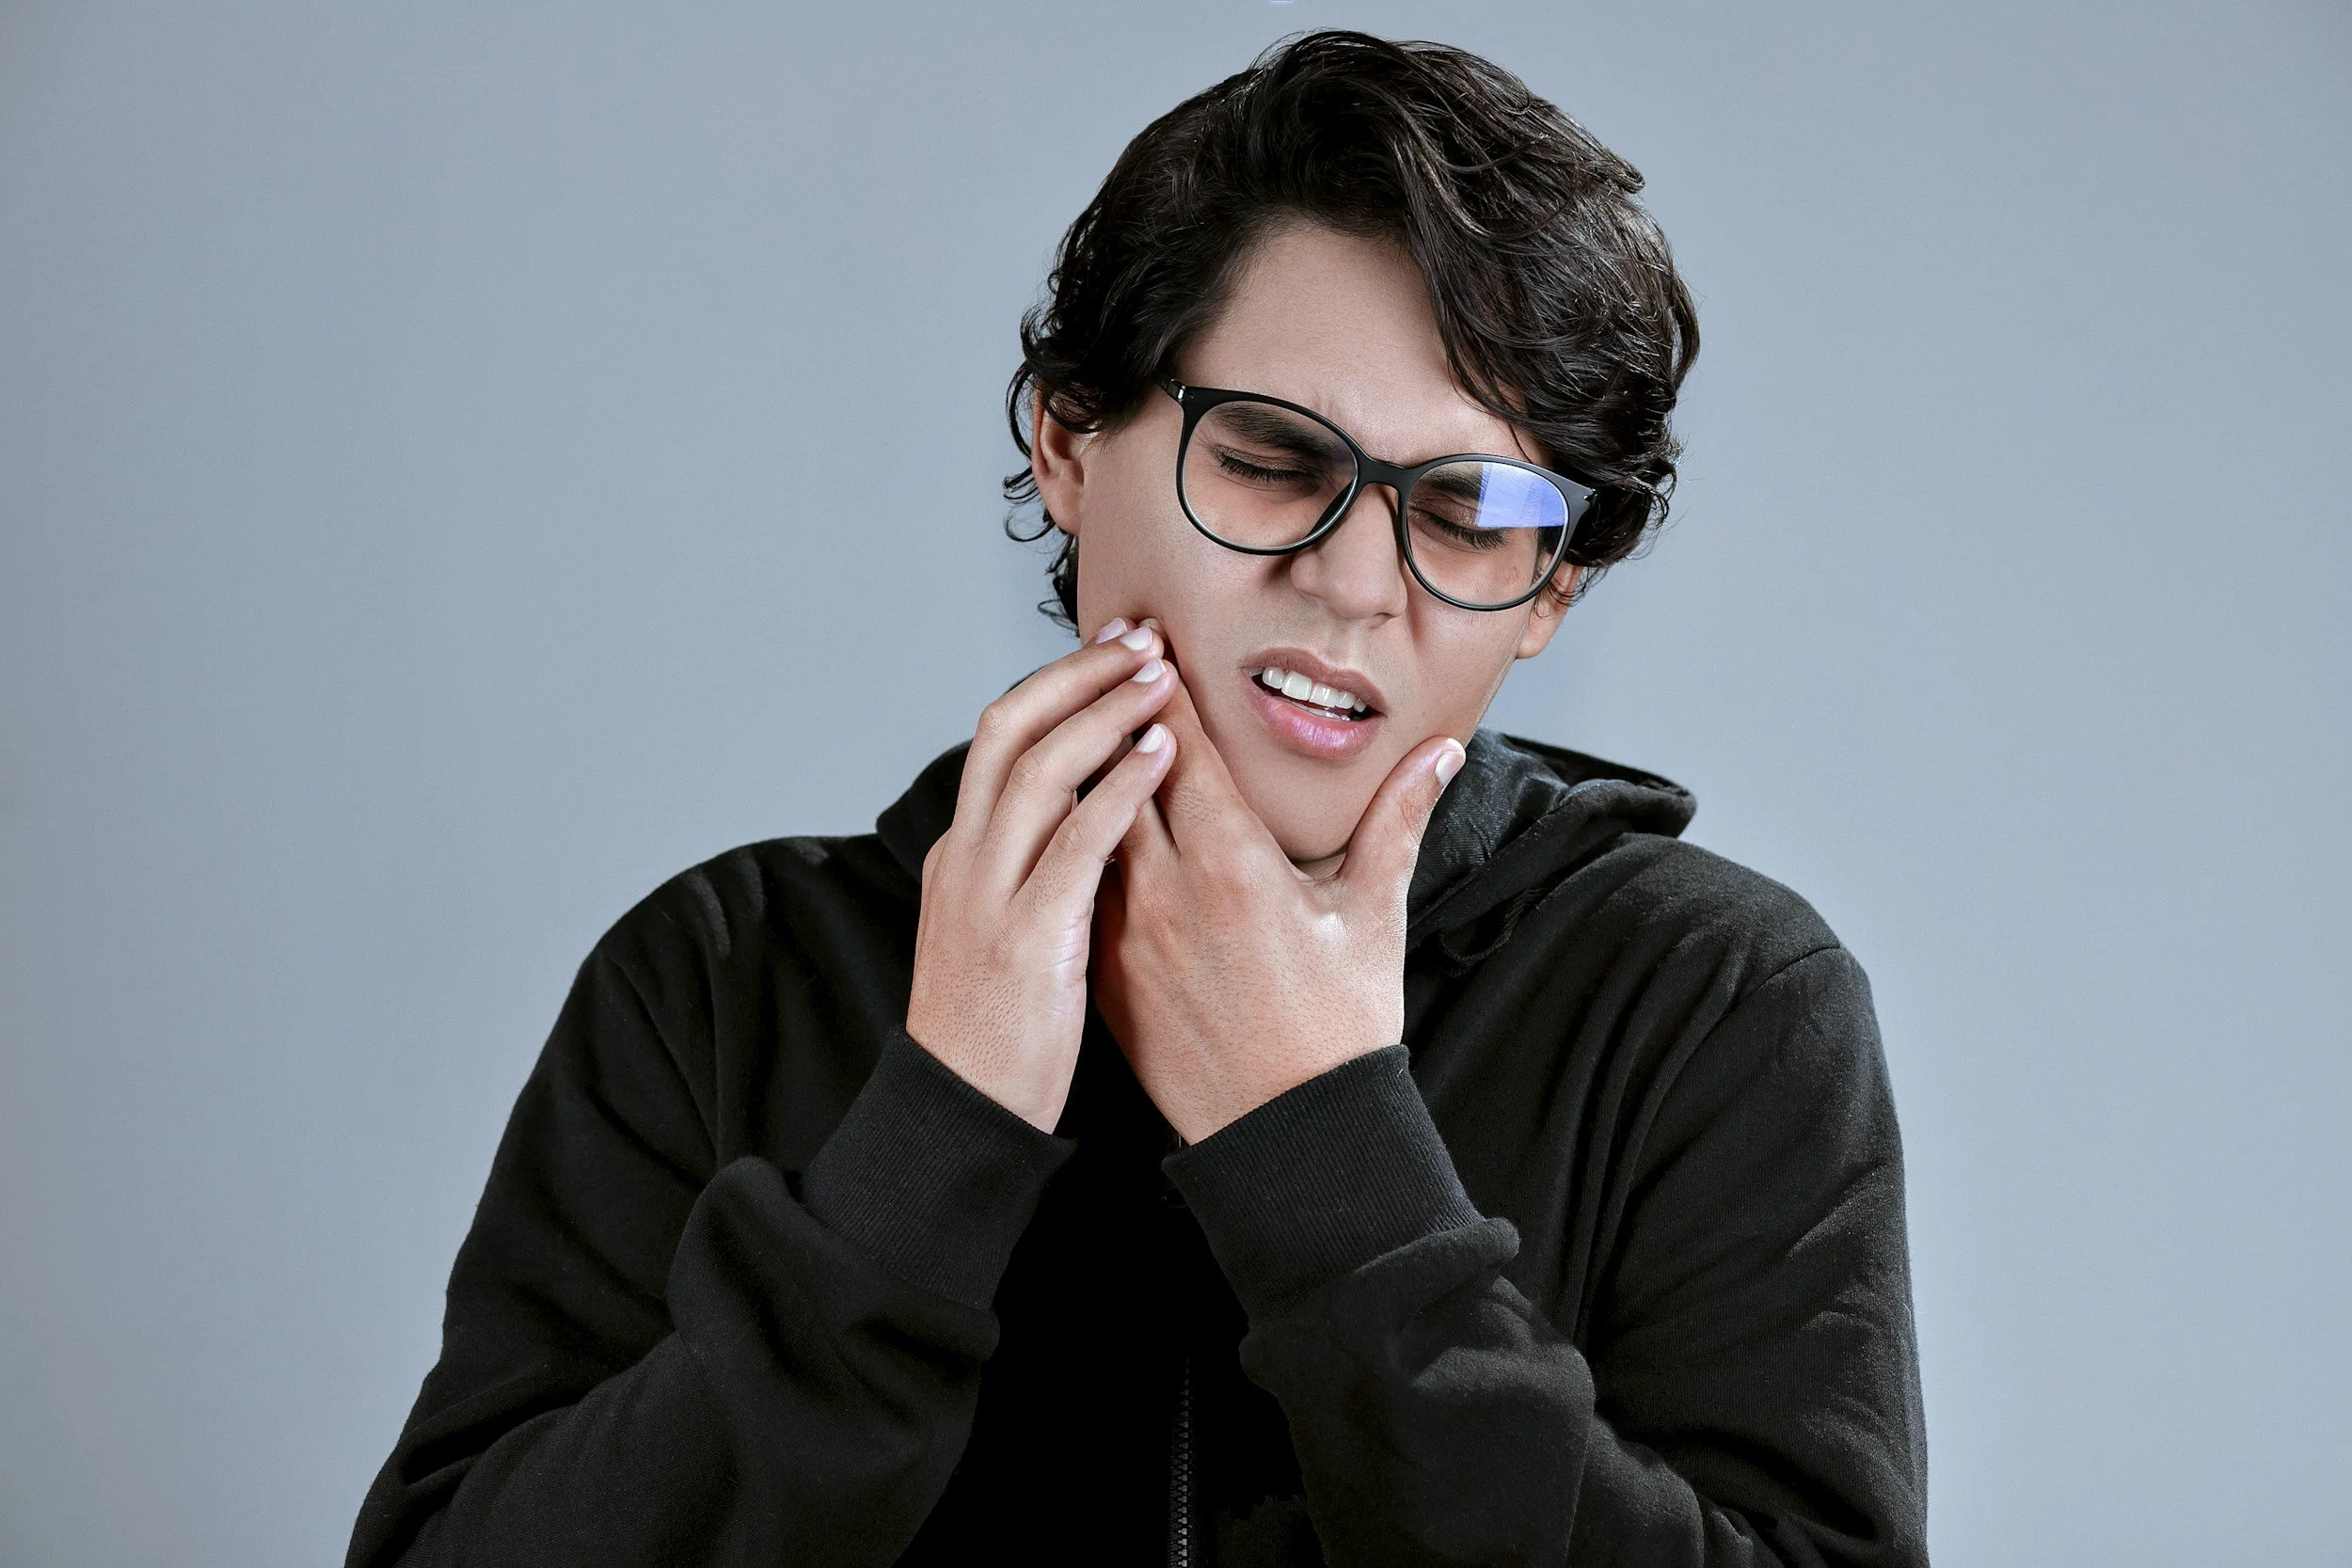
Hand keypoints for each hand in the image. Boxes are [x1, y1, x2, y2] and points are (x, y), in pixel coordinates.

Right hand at [906, 618, 1179, 1130]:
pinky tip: (1160, 758)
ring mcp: (990, 895)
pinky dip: (1117, 789)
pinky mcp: (1026, 937)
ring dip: (1104, 713)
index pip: (1001, 736)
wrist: (961, 1112)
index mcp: (962, 853)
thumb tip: (1088, 818)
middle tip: (1144, 637)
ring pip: (1037, 770)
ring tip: (1162, 678)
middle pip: (1010, 728)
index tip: (1116, 646)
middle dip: (1079, 673)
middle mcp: (967, 858)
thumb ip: (1032, 870)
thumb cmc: (997, 1029)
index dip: (1059, 682)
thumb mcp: (999, 931)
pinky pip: (1074, 844)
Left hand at [1092, 674, 1463, 1142]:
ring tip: (1082, 725)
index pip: (1180, 749)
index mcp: (1234, 866)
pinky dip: (1078, 847)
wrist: (1292, 1136)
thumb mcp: (1374, 916)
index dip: (1161, 686)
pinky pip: (1080, 890)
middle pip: (1118, 773)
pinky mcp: (1105, 977)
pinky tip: (1076, 821)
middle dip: (1112, 713)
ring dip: (1087, 775)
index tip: (1148, 637)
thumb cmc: (1341, 1029)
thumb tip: (1438, 754)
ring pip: (1088, 828)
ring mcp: (1124, 937)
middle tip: (1104, 657)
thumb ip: (1398, 822)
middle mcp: (1166, 892)